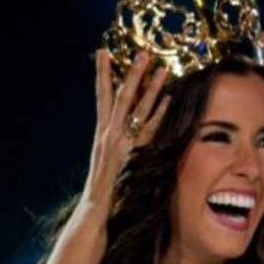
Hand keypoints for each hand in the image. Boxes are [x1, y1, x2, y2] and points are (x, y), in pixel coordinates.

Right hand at [80, 50, 169, 213]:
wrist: (95, 211)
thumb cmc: (104, 190)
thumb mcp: (106, 162)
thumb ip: (114, 146)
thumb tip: (125, 133)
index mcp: (102, 133)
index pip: (101, 96)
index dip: (102, 74)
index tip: (103, 52)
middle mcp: (108, 134)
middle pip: (119, 95)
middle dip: (131, 73)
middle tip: (142, 52)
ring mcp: (119, 142)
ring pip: (134, 108)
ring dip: (148, 87)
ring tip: (159, 67)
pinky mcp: (131, 154)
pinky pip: (148, 130)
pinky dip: (158, 114)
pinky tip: (168, 99)